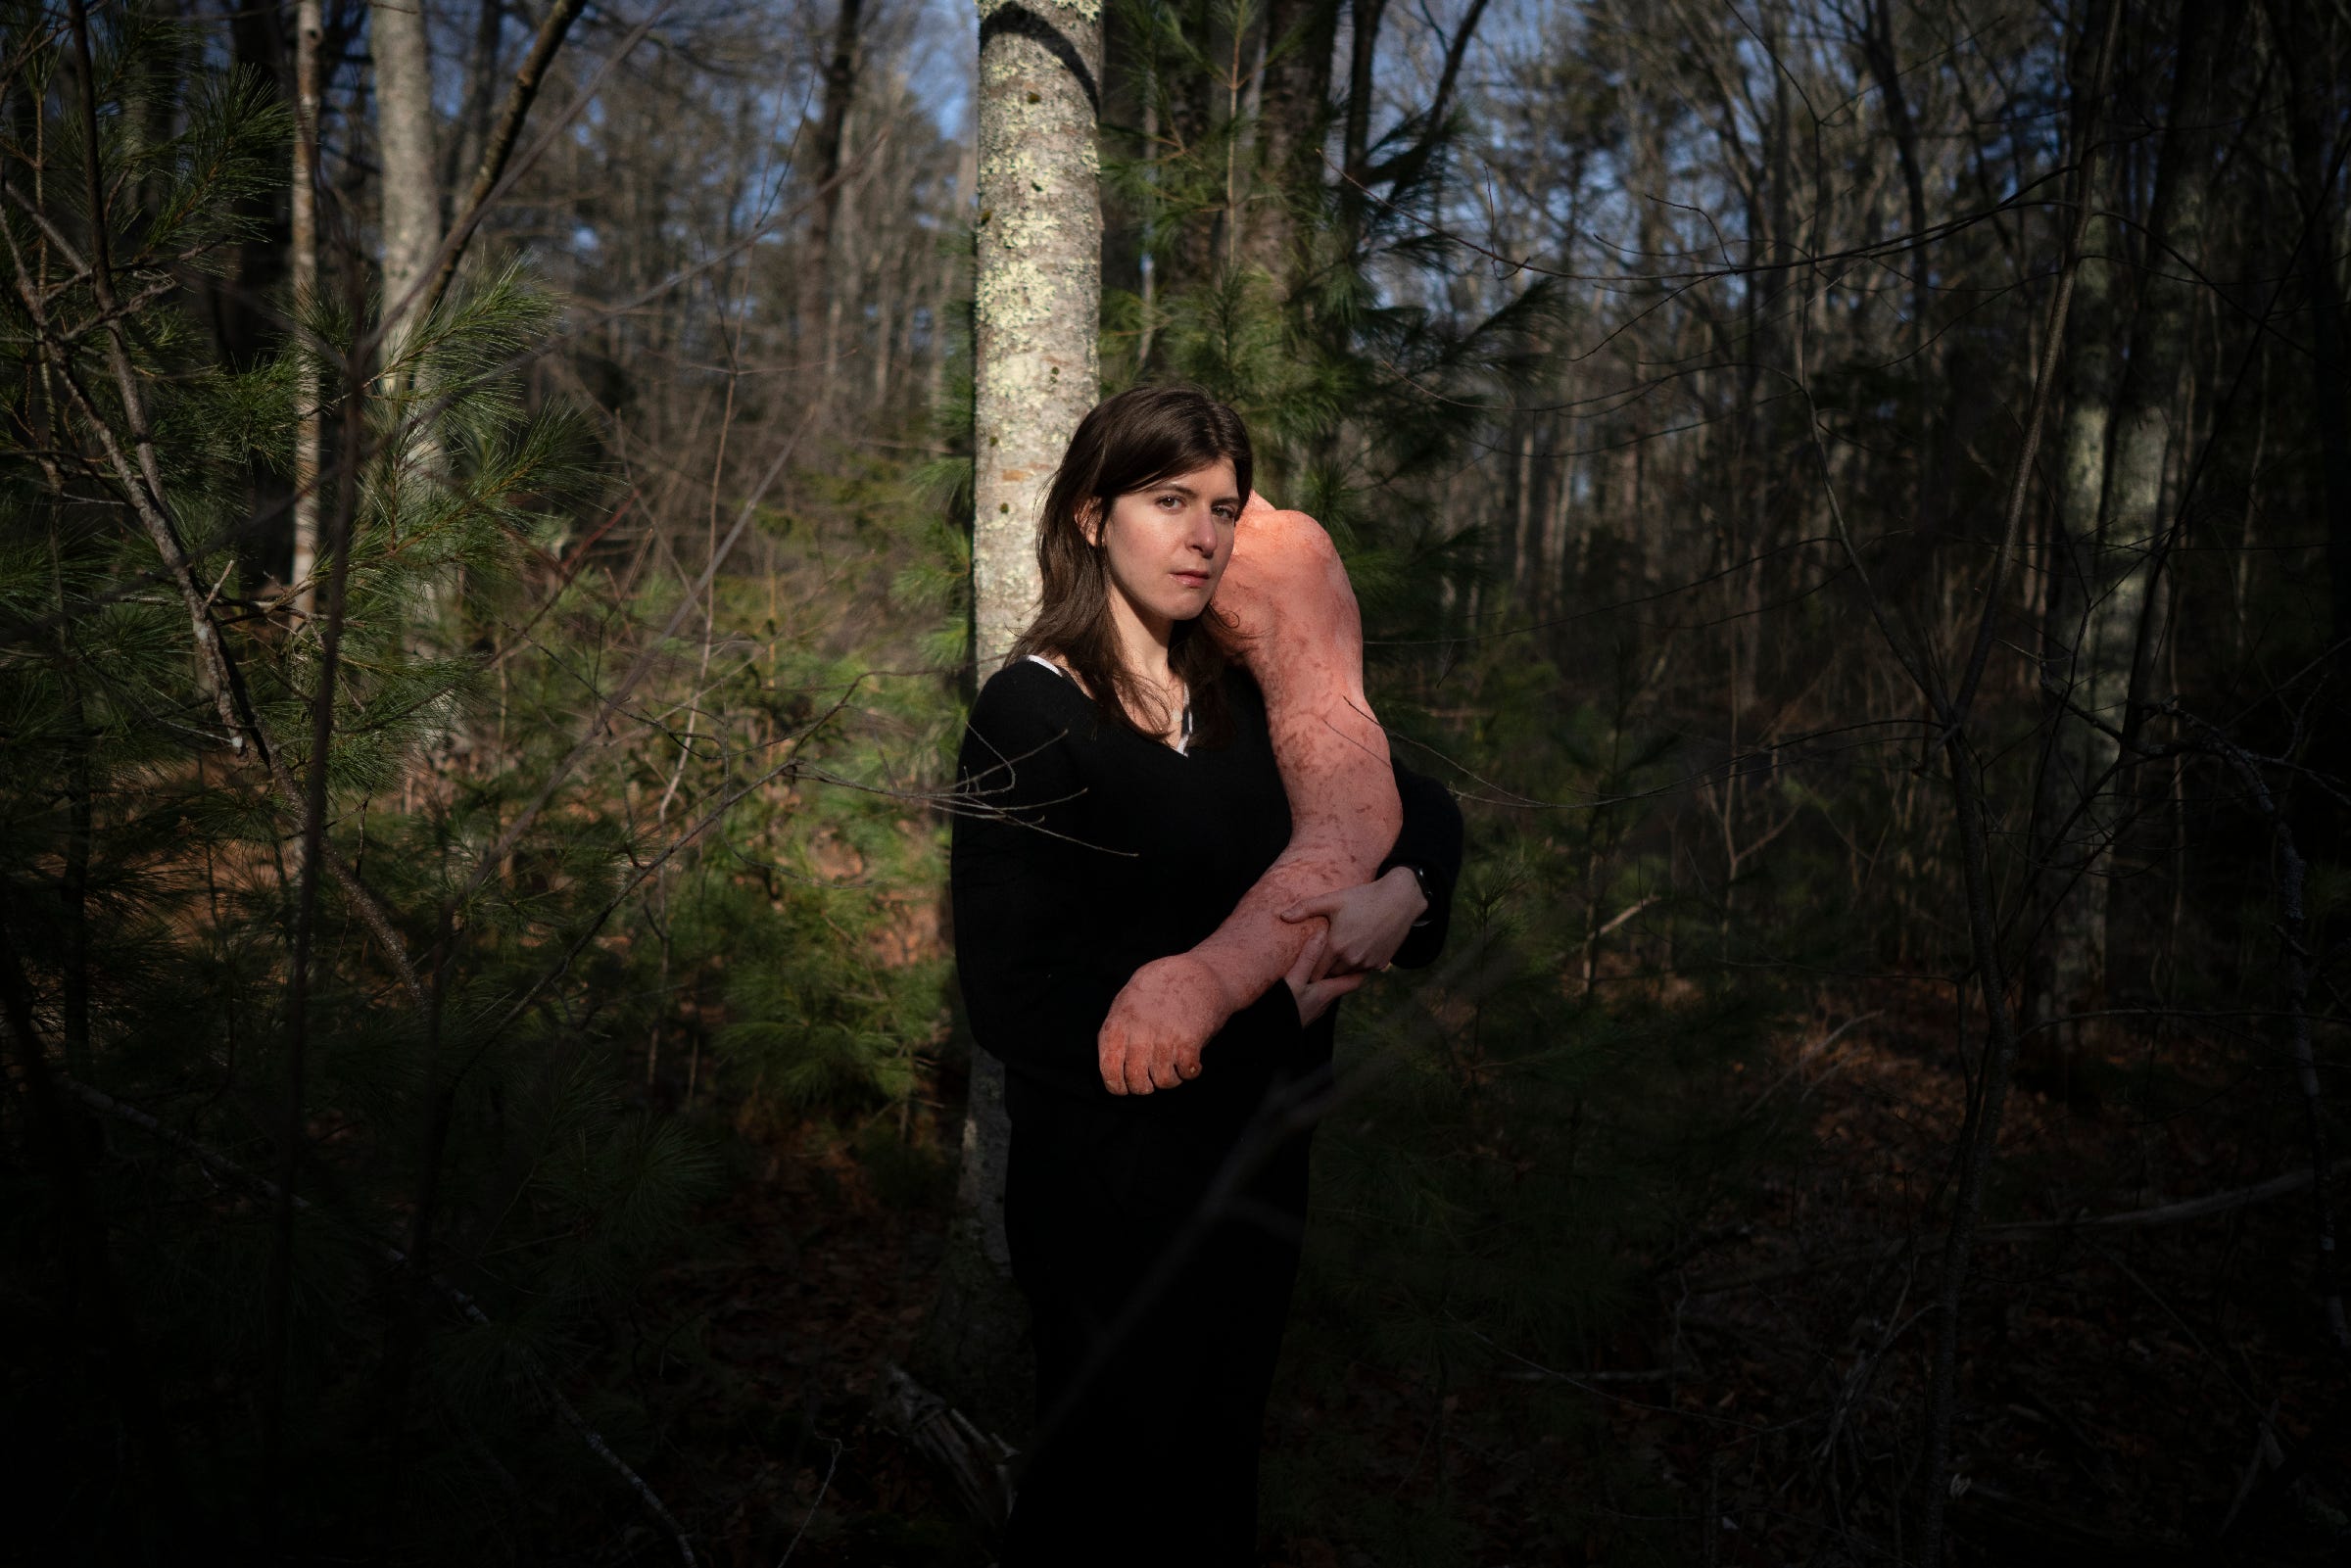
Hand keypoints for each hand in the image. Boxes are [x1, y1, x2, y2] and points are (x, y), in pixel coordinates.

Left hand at [1098, 952, 1233, 1095]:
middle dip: (1144, 1088)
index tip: (1125, 1088)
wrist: (1200, 973)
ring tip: (1173, 1066)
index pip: (1108, 1069)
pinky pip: (1186, 1073)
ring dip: (1170, 1079)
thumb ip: (1119, 1029)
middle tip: (1151, 1080)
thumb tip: (1113, 1063)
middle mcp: (1138, 1033)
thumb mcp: (1128, 999)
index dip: (1117, 1086)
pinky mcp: (1188, 1041)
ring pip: (1163, 1081)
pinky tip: (1191, 1062)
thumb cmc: (1162, 985)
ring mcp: (1164, 1038)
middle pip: (1136, 1082)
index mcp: (1118, 1023)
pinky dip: (1190, 1072)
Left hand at [1280, 866, 1427, 978]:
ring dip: (1342, 967)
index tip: (1306, 963)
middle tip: (1321, 959)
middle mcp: (1351, 958)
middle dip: (1325, 969)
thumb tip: (1282, 916)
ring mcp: (1368, 963)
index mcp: (1336, 946)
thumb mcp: (1333, 900)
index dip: (1310, 968)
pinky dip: (1359, 964)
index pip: (1315, 970)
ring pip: (1347, 973)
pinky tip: (1358, 950)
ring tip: (1338, 954)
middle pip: (1330, 974)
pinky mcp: (1381, 964)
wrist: (1400, 900)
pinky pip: (1364, 970)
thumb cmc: (1363, 897)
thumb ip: (1305, 909)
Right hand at [1285, 925, 1363, 1025]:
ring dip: (1332, 974)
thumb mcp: (1294, 981)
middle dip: (1348, 967)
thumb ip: (1308, 959)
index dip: (1365, 967)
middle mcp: (1325, 1001)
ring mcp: (1314, 1008)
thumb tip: (1322, 934)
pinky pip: (1317, 993)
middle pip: (1343, 982)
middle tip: (1351, 949)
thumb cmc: (1282, 1010)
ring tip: (1330, 958)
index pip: (1355, 980)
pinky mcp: (1303, 1010)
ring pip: (1330, 988)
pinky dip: (1319, 982)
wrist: (1269, 1037)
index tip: (1370, 952)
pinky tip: (1309, 976)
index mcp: (1327, 992)